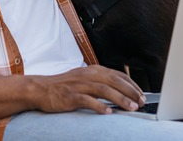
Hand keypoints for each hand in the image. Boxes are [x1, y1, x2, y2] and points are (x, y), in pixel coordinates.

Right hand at [29, 65, 145, 114]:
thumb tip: (121, 92)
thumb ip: (100, 83)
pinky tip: (108, 113)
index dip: (132, 85)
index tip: (142, 95)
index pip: (118, 75)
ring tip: (131, 108)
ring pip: (104, 90)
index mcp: (93, 70)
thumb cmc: (64, 87)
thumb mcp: (84, 79)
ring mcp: (79, 85)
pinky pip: (87, 100)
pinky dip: (99, 106)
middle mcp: (88, 75)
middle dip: (131, 92)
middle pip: (114, 81)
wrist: (40, 89)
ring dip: (120, 99)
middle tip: (142, 102)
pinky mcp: (70, 96)